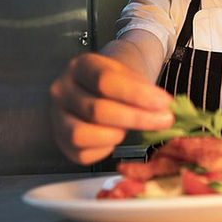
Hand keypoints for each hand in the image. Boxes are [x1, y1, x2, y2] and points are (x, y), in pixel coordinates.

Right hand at [49, 53, 173, 163]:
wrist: (104, 88)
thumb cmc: (120, 82)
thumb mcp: (133, 76)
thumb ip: (145, 91)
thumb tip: (163, 109)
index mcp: (80, 67)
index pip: (105, 81)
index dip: (137, 94)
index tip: (165, 102)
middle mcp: (61, 90)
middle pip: (97, 110)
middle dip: (136, 118)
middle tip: (165, 120)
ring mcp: (56, 117)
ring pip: (82, 134)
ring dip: (116, 135)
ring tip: (132, 129)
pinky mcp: (60, 141)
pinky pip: (81, 154)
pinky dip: (104, 150)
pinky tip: (117, 138)